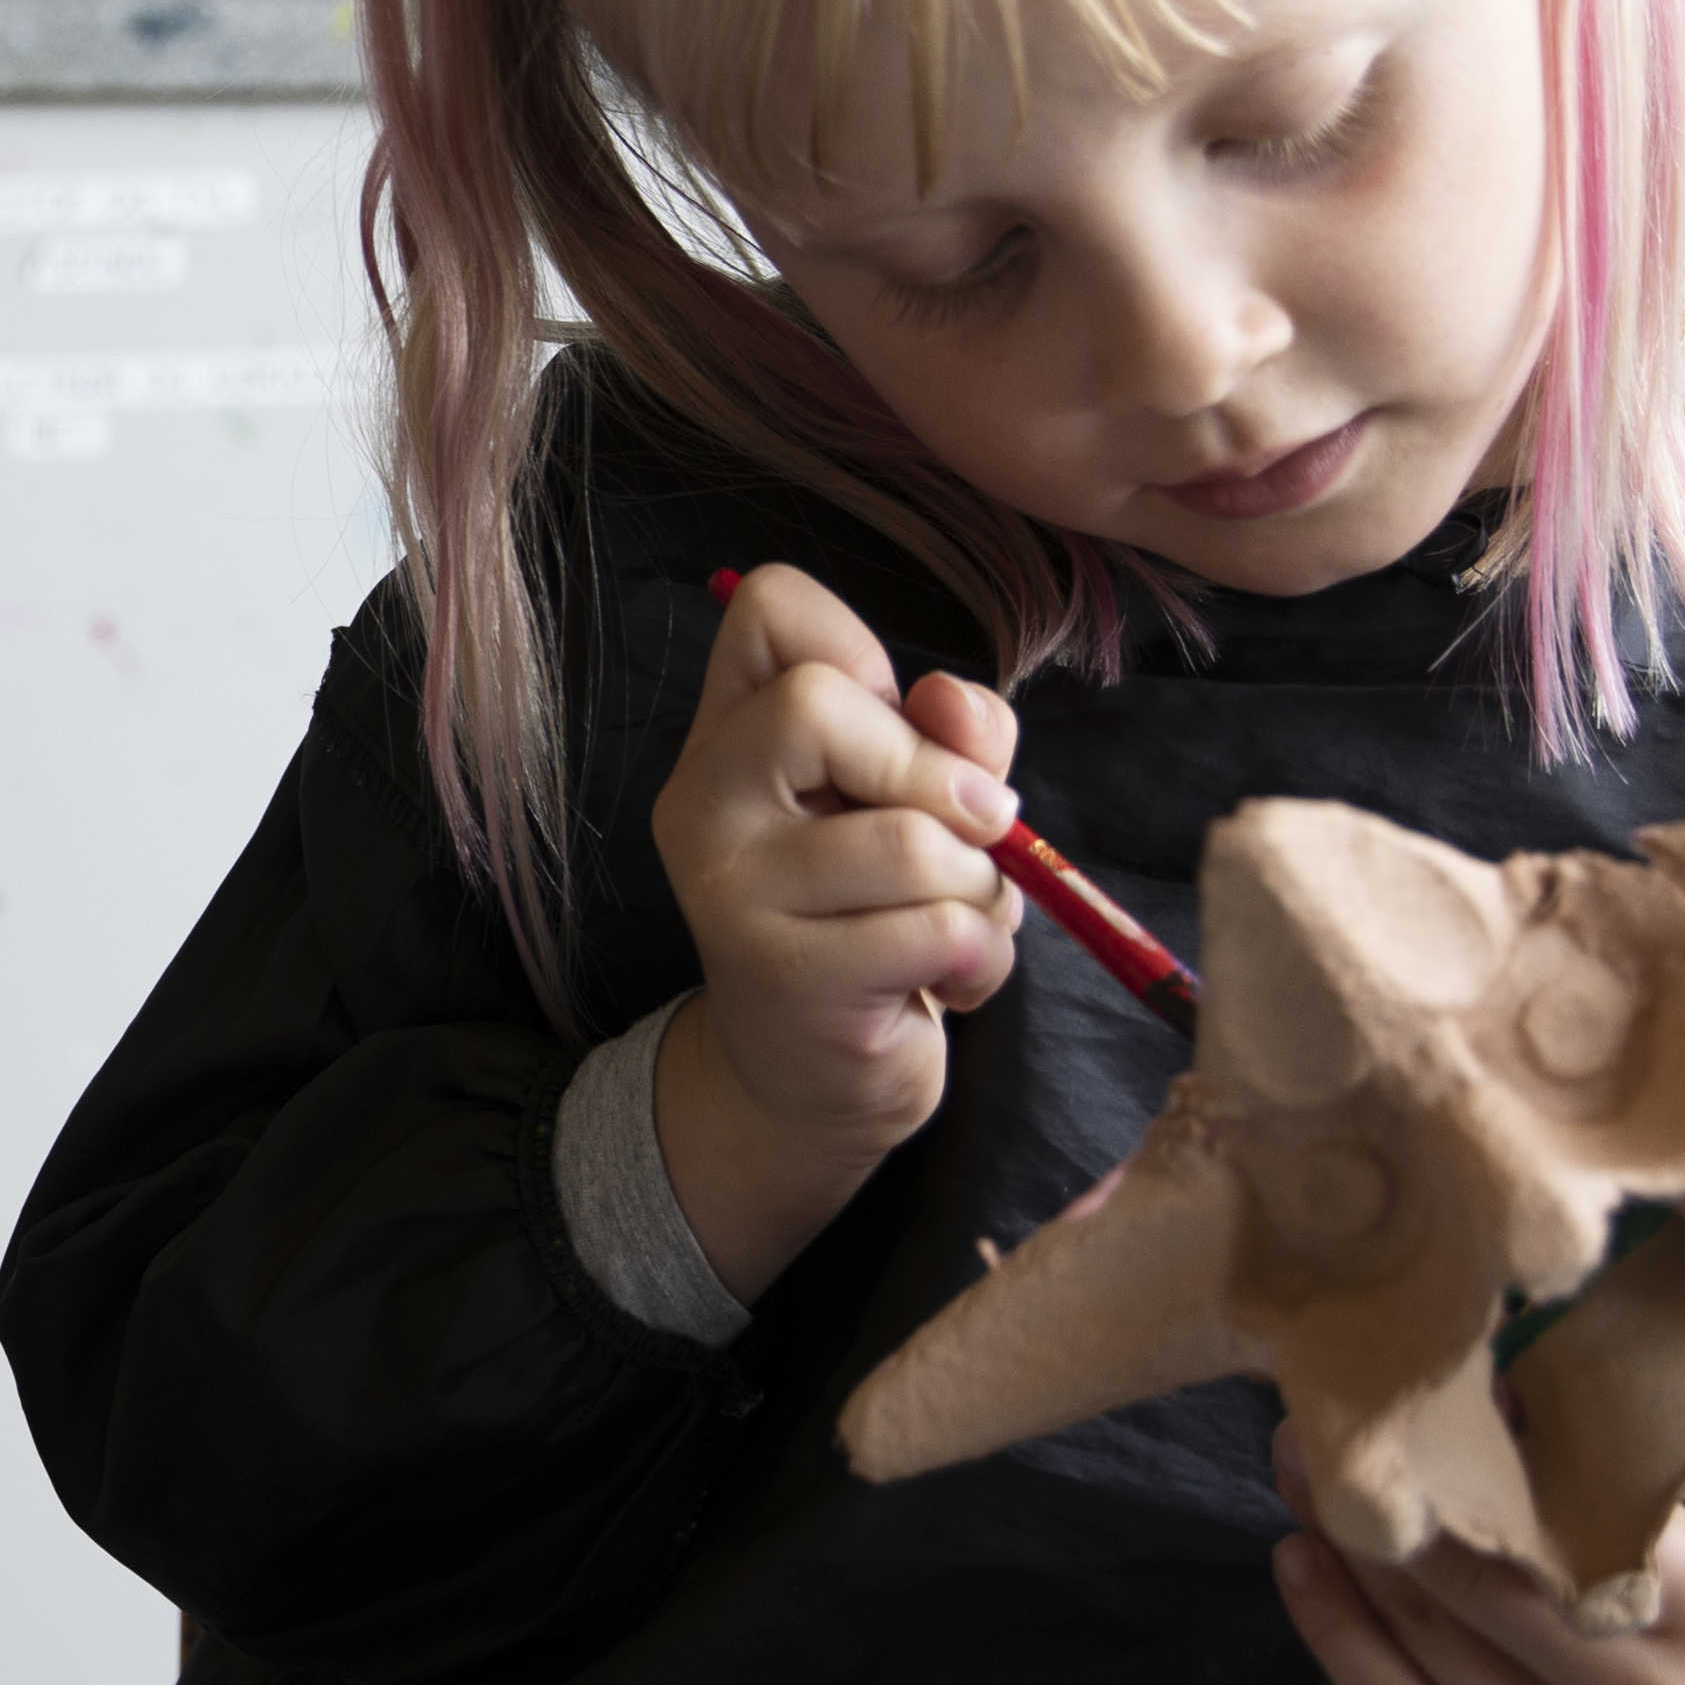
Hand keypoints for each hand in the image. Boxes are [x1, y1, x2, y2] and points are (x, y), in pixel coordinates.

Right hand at [645, 561, 1023, 1297]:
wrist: (808, 1080)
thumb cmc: (873, 917)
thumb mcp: (917, 799)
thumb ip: (949, 731)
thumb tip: (953, 704)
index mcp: (725, 735)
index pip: (769, 604)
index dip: (866, 652)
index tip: (889, 735)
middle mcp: (703, 802)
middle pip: (819, 702)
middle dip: (938, 775)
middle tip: (962, 837)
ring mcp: (732, 893)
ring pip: (911, 840)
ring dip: (981, 889)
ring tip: (955, 926)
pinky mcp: (787, 980)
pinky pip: (937, 931)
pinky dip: (981, 958)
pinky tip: (949, 984)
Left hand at [1265, 1444, 1684, 1684]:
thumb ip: (1623, 1513)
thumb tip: (1499, 1404)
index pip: (1576, 1518)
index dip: (1485, 1450)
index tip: (1425, 1386)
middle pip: (1478, 1573)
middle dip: (1392, 1487)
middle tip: (1332, 1409)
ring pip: (1423, 1630)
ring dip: (1349, 1541)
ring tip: (1304, 1463)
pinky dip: (1334, 1626)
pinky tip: (1300, 1557)